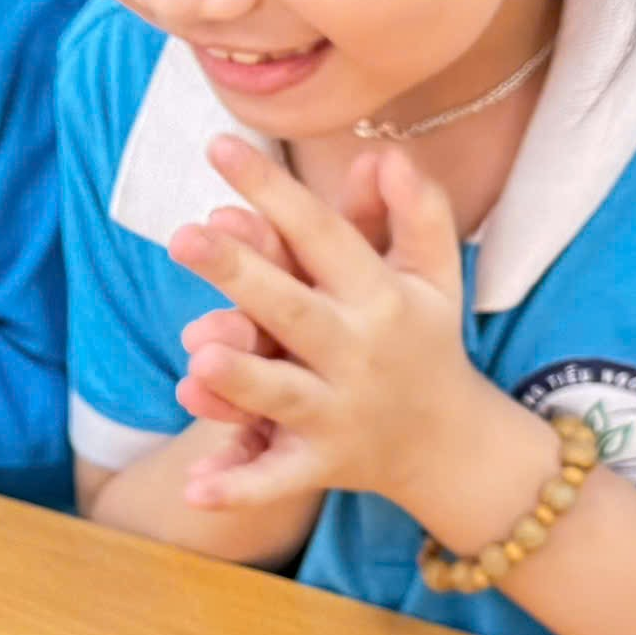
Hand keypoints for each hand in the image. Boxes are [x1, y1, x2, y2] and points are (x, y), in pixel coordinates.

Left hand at [167, 137, 505, 511]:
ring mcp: (336, 413)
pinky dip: (238, 488)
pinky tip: (193, 489)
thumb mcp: (432, 274)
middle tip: (186, 237)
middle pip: (293, 309)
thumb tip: (382, 153)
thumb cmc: (423, 338)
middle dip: (242, 274)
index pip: (322, 235)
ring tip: (198, 360)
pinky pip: (275, 479)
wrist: (449, 444)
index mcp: (379, 296)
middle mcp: (357, 353)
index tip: (220, 145)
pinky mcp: (319, 464)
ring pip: (283, 396)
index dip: (274, 191)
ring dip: (243, 382)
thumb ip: (414, 212)